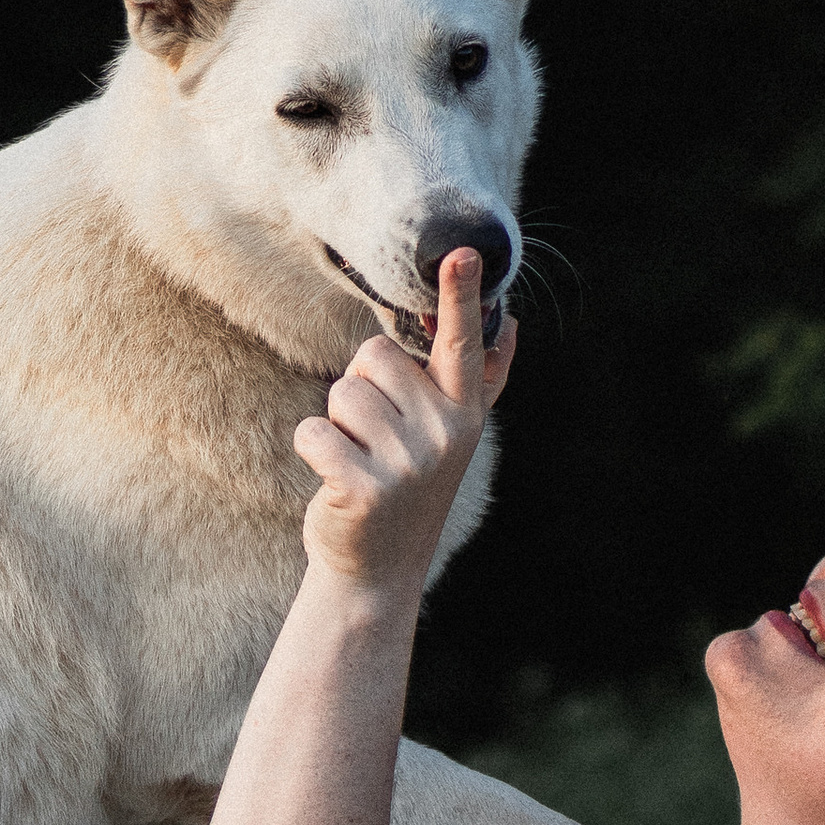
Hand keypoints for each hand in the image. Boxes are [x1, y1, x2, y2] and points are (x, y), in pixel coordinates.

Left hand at [294, 249, 514, 596]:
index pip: (461, 342)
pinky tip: (335, 479)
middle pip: (373, 356)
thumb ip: (476, 380)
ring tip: (360, 459)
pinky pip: (314, 430)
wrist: (377, 571)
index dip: (460, 296)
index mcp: (465, 411)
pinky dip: (312, 447)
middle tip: (378, 437)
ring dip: (337, 422)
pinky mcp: (364, 489)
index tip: (459, 253)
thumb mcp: (450, 434)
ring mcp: (407, 464)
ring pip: (342, 392)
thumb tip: (512, 324)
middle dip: (363, 386)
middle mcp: (445, 433)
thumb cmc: (407, 484)